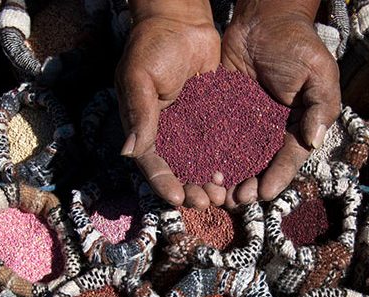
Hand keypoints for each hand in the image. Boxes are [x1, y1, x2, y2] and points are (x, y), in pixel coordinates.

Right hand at [116, 0, 224, 208]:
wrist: (181, 23)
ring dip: (210, 180)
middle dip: (191, 187)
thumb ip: (139, 114)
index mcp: (144, 127)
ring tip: (223, 193)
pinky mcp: (213, 116)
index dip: (164, 182)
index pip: (152, 162)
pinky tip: (239, 170)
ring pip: (201, 161)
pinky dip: (227, 158)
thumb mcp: (140, 77)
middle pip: (179, 168)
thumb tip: (129, 153)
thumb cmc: (152, 46)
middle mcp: (168, 132)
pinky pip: (220, 142)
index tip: (178, 197)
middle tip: (207, 201)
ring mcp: (191, 126)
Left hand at [221, 0, 340, 207]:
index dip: (277, 177)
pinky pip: (217, 136)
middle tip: (235, 199)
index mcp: (297, 124)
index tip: (263, 194)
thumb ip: (321, 106)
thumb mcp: (318, 72)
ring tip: (217, 192)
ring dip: (228, 176)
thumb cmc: (297, 44)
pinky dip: (211, 154)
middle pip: (261, 164)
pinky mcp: (224, 111)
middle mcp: (271, 129)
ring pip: (237, 156)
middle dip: (249, 184)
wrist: (263, 20)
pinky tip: (200, 168)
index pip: (288, 156)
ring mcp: (247, 122)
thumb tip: (314, 141)